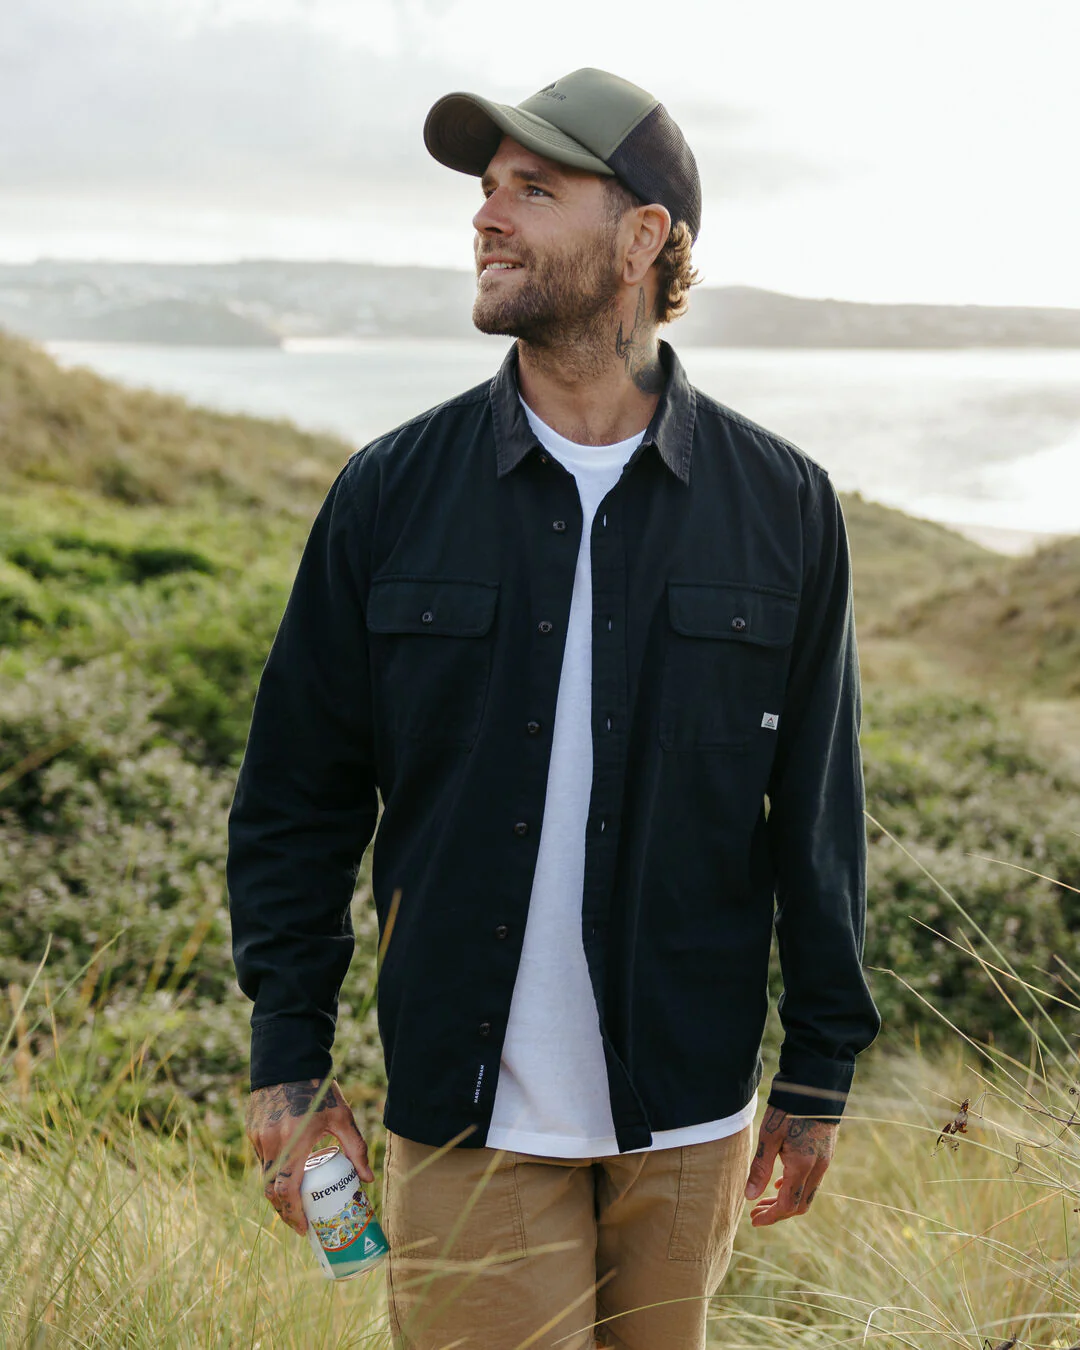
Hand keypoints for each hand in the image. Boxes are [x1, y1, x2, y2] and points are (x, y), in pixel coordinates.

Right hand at [246, 1077, 373, 1234]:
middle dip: (284, 1211)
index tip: (305, 1228)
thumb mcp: (342, 1117)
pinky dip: (274, 1169)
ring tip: (297, 1199)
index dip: (294, 1215)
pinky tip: (289, 1169)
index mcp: (295, 1141)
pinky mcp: (252, 1130)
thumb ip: (355, 1148)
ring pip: (265, 1175)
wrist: (289, 1059)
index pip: (288, 1190)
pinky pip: (262, 1158)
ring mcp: (258, 1137)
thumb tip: (367, 1179)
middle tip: (300, 1222)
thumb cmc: (319, 1088)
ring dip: (279, 1190)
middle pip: (271, 1191)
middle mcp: (272, 1142)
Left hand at [744, 1105, 836, 1225]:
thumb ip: (760, 1167)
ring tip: (763, 1200)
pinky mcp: (825, 1153)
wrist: (815, 1085)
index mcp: (802, 1166)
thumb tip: (750, 1197)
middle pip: (799, 1205)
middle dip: (777, 1213)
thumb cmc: (788, 1108)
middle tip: (755, 1214)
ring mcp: (824, 1161)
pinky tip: (780, 1182)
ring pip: (806, 1194)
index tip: (754, 1221)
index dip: (771, 1216)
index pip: (787, 1205)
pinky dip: (795, 1187)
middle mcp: (817, 1168)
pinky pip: (811, 1180)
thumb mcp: (769, 1136)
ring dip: (786, 1201)